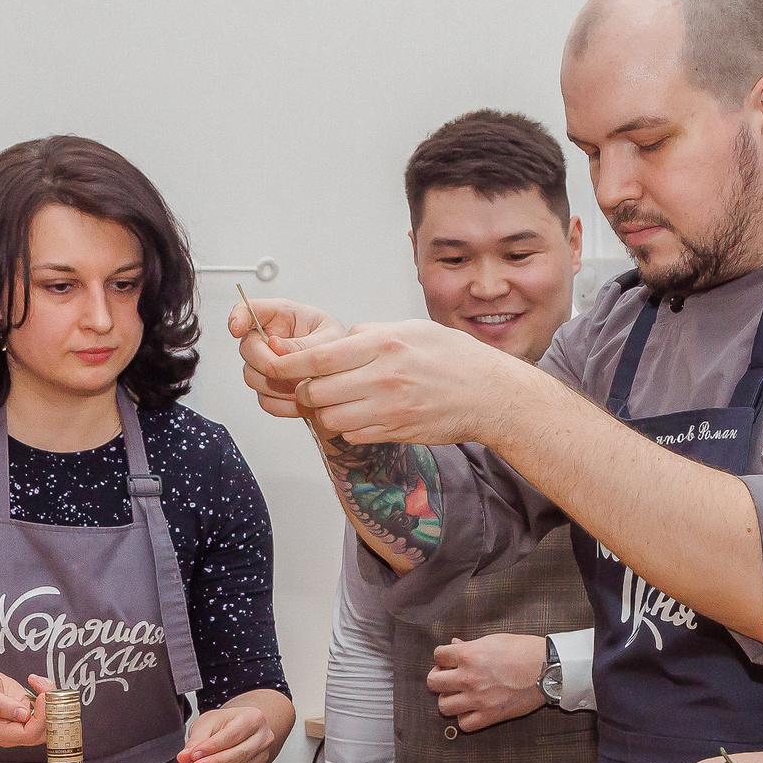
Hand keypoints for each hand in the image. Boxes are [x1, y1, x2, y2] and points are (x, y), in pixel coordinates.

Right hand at [0, 665, 50, 748]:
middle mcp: (8, 733)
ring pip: (47, 723)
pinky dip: (48, 698)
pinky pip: (44, 713)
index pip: (28, 733)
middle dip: (50, 708)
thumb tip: (23, 714)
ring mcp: (17, 725)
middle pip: (42, 731)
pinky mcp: (24, 715)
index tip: (43, 695)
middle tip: (44, 685)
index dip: (42, 716)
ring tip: (40, 682)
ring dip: (51, 702)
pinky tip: (38, 683)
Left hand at [180, 696, 289, 762]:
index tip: (194, 755)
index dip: (212, 746)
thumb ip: (196, 740)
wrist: (238, 728)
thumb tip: (185, 756)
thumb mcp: (207, 723)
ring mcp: (262, 754)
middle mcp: (262, 736)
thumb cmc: (225, 722)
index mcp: (253, 718)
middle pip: (238, 754)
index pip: (232, 735)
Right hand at [229, 297, 348, 420]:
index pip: (248, 309)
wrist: (350, 375)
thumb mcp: (331, 338)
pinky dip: (284, 405)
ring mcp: (265, 364)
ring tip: (307, 387)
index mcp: (283, 316)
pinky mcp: (269, 389)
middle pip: (247, 349)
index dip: (238, 317)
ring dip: (279, 387)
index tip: (237, 329)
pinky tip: (303, 402)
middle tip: (296, 373)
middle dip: (269, 363)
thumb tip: (275, 346)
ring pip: (253, 377)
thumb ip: (304, 343)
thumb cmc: (341, 346)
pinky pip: (266, 400)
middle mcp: (268, 338)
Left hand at [257, 317, 542, 446]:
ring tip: (336, 399)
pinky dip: (347, 426)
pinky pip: (352, 434)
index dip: (286, 363)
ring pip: (329, 417)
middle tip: (307, 384)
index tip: (273, 362)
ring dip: (324, 411)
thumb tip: (337, 340)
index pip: (317, 357)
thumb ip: (369, 333)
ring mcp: (389, 409)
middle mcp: (383, 378)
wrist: (489, 394)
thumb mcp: (411, 328)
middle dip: (303, 389)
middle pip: (316, 391)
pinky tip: (359, 414)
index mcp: (384, 345)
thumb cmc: (454, 358)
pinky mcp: (395, 432)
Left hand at [429, 634, 549, 730]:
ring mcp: (478, 699)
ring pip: (443, 706)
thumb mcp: (494, 641)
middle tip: (450, 679)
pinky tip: (473, 710)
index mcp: (469, 655)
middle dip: (440, 679)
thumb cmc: (523, 650)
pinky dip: (465, 718)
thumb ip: (470, 645)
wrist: (548, 669)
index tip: (450, 660)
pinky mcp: (490, 715)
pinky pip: (464, 724)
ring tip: (460, 696)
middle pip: (433, 682)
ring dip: (450, 700)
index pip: (437, 656)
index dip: (443, 657)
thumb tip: (455, 645)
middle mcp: (469, 678)